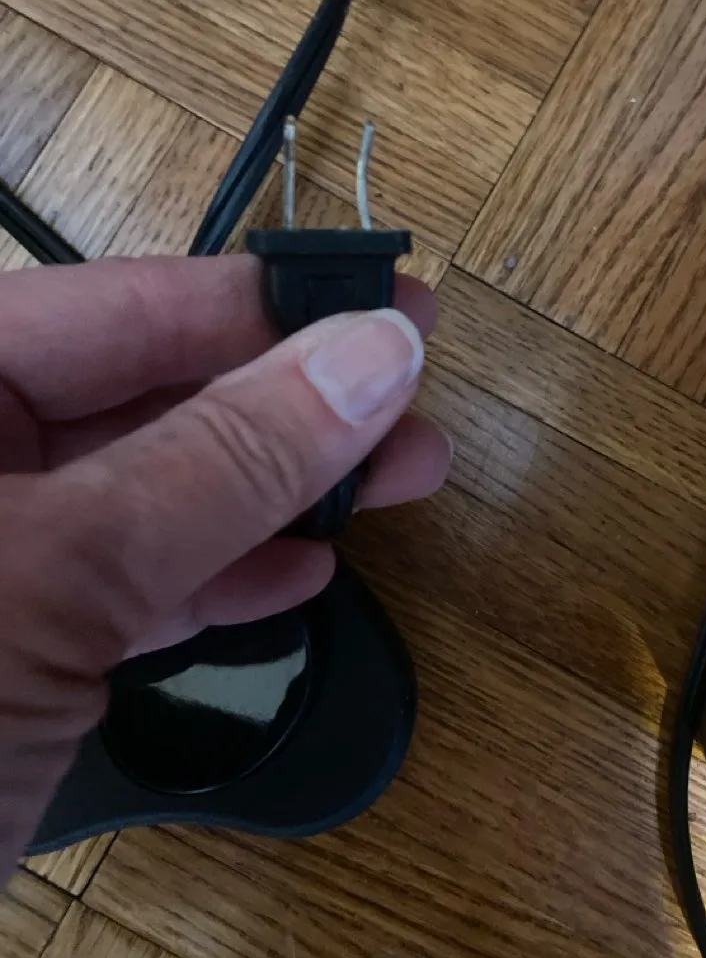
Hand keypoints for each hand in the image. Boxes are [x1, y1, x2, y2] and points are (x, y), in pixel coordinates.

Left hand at [0, 254, 450, 870]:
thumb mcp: (56, 579)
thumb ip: (223, 459)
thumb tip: (373, 355)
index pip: (106, 306)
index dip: (259, 303)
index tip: (386, 304)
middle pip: (134, 396)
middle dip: (285, 400)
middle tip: (411, 394)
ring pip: (142, 496)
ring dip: (275, 491)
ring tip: (397, 476)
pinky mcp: (1, 653)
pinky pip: (121, 589)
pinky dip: (216, 579)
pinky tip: (303, 568)